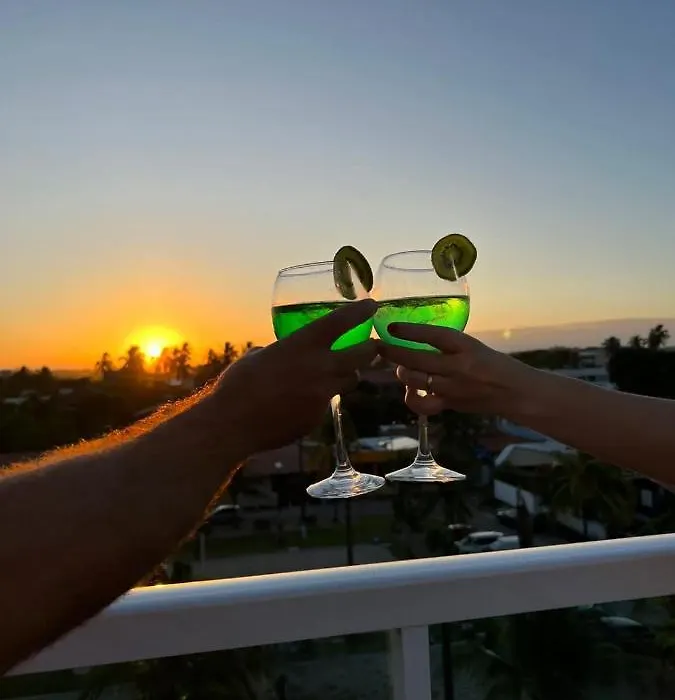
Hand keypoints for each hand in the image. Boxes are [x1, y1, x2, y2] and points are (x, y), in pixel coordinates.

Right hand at [213, 299, 378, 453]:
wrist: (233, 424)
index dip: (359, 312)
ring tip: (337, 374)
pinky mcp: (318, 416)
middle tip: (371, 346)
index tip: (371, 306)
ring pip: (350, 381)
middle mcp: (320, 367)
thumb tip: (271, 351)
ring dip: (347, 375)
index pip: (341, 322)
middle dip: (370, 349)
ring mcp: (322, 394)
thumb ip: (274, 351)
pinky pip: (327, 403)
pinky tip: (300, 402)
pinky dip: (319, 400)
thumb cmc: (238, 385)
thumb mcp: (256, 357)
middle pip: (362, 355)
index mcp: (302, 345)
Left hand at [378, 323, 533, 415]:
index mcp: (467, 346)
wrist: (516, 392)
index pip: (434, 336)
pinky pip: (422, 404)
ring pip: (415, 381)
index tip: (392, 327)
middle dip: (394, 353)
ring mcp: (453, 388)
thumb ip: (447, 346)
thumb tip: (415, 339)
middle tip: (380, 346)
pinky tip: (411, 391)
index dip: (410, 331)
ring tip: (400, 366)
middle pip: (417, 360)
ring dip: (402, 373)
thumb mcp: (472, 347)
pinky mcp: (450, 405)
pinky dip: (412, 398)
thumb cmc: (493, 365)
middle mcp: (459, 367)